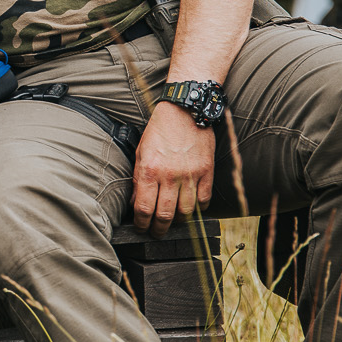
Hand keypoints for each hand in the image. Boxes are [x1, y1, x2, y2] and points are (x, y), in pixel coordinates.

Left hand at [129, 103, 215, 236]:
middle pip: (164, 215)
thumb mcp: (141, 151)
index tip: (141, 227)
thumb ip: (138, 177)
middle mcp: (170, 175)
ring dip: (178, 222)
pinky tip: (190, 209)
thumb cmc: (160, 129)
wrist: (185, 109)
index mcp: (150, 169)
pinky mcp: (206, 171)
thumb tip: (135, 202)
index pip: (143, 208)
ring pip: (185, 212)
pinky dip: (197, 209)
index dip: (141, 223)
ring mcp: (190, 174)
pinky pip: (204, 200)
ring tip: (173, 222)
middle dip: (158, 229)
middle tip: (156, 232)